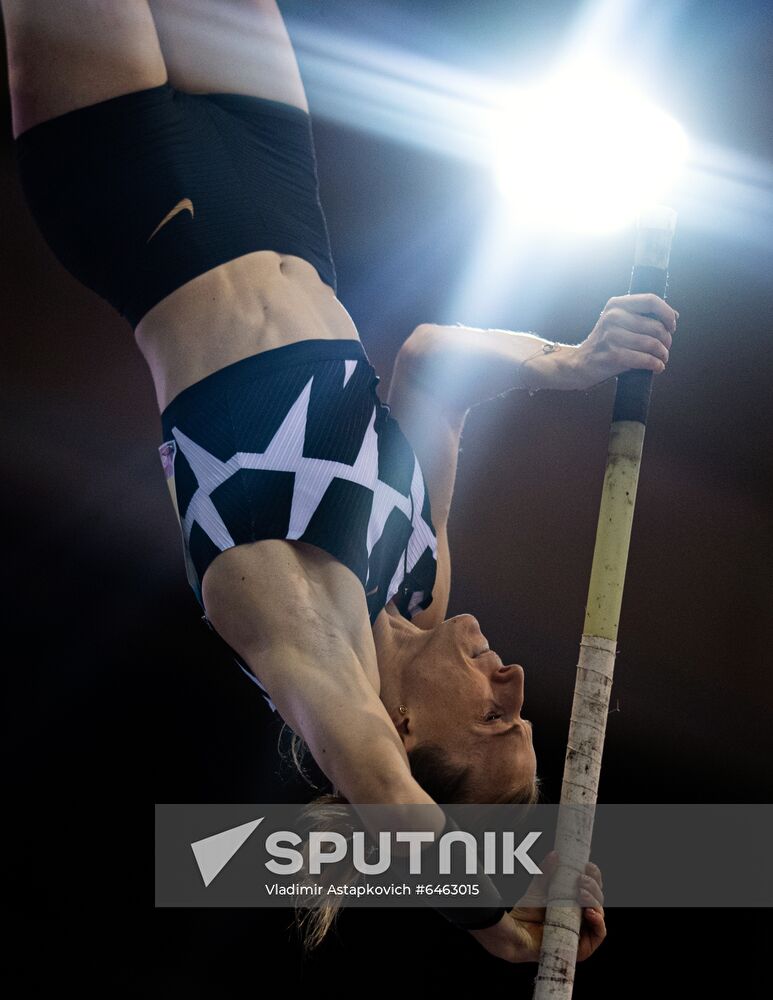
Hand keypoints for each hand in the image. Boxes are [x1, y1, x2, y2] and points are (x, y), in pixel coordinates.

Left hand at [467, 852, 605, 962]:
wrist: (515, 934)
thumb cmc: (526, 913)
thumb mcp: (538, 888)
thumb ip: (546, 872)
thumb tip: (555, 854)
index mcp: (574, 900)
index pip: (591, 886)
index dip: (593, 875)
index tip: (587, 865)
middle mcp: (581, 915)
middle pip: (598, 898)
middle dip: (593, 886)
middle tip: (581, 879)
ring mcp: (583, 931)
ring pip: (599, 913)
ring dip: (595, 900)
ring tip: (582, 891)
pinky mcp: (583, 947)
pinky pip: (598, 934)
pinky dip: (598, 921)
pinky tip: (590, 912)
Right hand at [571, 293, 677, 391]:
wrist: (579, 363)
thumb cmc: (605, 343)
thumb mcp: (617, 322)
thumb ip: (642, 316)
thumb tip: (674, 315)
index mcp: (616, 304)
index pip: (651, 300)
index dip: (667, 313)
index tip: (672, 326)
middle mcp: (613, 317)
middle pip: (656, 326)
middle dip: (667, 340)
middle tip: (665, 348)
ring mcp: (611, 336)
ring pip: (652, 344)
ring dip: (663, 354)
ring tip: (662, 359)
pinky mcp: (613, 355)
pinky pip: (645, 359)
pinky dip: (656, 365)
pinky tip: (657, 367)